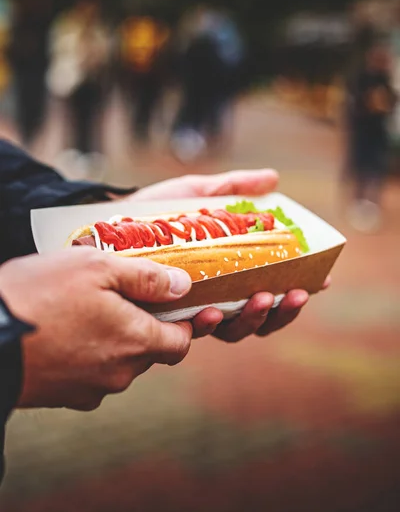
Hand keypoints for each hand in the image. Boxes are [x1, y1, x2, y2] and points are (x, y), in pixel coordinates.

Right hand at [0, 249, 192, 410]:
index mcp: (135, 341)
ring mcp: (91, 389)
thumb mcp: (96, 267)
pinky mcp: (66, 397)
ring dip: (117, 339)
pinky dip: (92, 354)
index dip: (187, 324)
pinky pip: (93, 374)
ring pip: (121, 363)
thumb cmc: (39, 295)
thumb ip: (147, 278)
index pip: (183, 343)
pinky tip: (71, 331)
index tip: (186, 307)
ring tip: (92, 309)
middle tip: (128, 298)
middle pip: (151, 351)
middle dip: (147, 327)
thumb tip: (185, 287)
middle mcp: (120, 373)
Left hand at [128, 168, 328, 341]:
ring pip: (233, 330)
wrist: (105, 226)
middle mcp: (215, 296)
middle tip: (296, 292)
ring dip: (254, 319)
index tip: (320, 279)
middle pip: (259, 317)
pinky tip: (212, 313)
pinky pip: (192, 332)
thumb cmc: (154, 212)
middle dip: (282, 310)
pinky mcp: (165, 318)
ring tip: (263, 297)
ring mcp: (192, 309)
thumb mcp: (197, 194)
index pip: (270, 289)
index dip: (297, 289)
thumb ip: (233, 189)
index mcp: (229, 273)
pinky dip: (208, 325)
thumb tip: (274, 179)